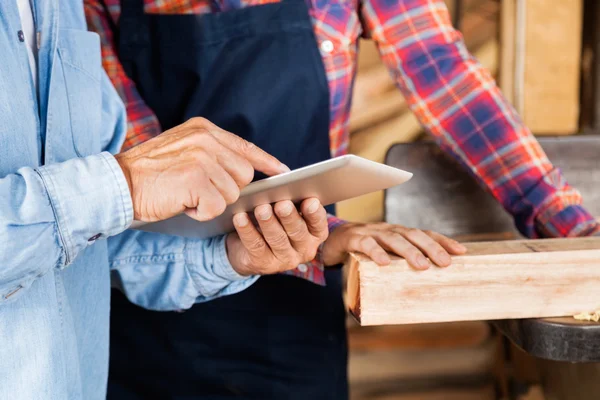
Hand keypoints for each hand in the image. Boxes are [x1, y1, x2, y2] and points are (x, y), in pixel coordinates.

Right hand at [115, 117, 288, 221]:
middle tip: (198, 190)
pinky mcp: (196, 179)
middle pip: (243, 175)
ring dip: (211, 202)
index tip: (283, 171)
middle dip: (227, 190)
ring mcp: (201, 158)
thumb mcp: (182, 149)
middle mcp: (205, 139)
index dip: (266, 161)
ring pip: (231, 193)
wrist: (117, 183)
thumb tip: (245, 171)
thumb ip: (212, 152)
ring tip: (185, 194)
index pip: (245, 146)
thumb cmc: (150, 173)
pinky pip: (216, 207)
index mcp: (203, 129)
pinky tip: (182, 203)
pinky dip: (201, 213)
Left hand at [226, 198, 328, 275]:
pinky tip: (240, 218)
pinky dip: (247, 230)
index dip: (314, 213)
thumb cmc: (273, 221)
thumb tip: (285, 178)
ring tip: (261, 208)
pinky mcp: (263, 264)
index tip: (309, 201)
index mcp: (314, 234)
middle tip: (282, 204)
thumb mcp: (284, 211)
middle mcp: (304, 249)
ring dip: (268, 222)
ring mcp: (285, 260)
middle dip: (289, 217)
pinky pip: (255, 246)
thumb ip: (290, 197)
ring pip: (277, 239)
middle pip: (298, 232)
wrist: (248, 249)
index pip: (319, 224)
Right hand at [321, 222, 466, 268]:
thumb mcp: (384, 257)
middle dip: (431, 247)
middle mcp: (387, 229)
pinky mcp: (353, 238)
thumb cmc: (362, 252)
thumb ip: (399, 268)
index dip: (442, 241)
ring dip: (409, 251)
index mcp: (398, 233)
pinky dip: (376, 252)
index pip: (424, 233)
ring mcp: (370, 232)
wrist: (331, 240)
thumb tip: (423, 294)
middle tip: (445, 263)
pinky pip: (365, 244)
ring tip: (421, 265)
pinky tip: (384, 262)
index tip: (461, 252)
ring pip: (393, 238)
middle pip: (413, 234)